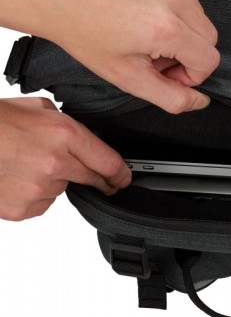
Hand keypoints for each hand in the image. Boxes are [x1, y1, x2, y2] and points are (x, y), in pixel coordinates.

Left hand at [0, 0, 219, 113]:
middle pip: (208, 35)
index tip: (168, 72)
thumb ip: (171, 98)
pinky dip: (170, 3)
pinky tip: (143, 6)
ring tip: (147, 30)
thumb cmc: (86, 37)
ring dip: (181, 27)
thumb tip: (200, 100)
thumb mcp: (128, 78)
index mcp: (165, 27)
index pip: (209, 58)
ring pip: (198, 12)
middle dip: (188, 51)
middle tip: (156, 54)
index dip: (192, 73)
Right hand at [0, 97, 131, 220]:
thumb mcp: (40, 109)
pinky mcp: (22, 207)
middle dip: (101, 181)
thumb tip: (85, 139)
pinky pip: (42, 203)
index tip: (125, 177)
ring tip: (29, 163)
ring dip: (57, 180)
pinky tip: (19, 177)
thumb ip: (68, 125)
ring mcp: (39, 187)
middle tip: (101, 180)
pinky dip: (36, 193)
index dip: (122, 173)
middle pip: (94, 180)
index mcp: (64, 134)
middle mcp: (56, 162)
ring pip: (64, 189)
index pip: (109, 162)